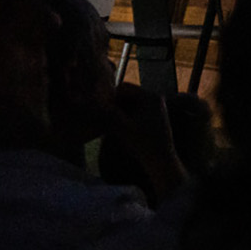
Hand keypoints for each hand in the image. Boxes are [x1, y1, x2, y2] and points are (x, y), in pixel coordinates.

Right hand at [105, 78, 187, 200]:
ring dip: (116, 110)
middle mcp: (154, 98)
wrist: (161, 162)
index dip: (108, 96)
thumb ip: (107, 114)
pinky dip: (122, 117)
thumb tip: (89, 104)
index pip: (124, 88)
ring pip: (128, 104)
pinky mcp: (151, 117)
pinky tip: (113, 127)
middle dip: (112, 104)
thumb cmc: (143, 145)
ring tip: (104, 121)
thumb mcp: (123, 128)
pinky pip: (133, 111)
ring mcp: (154, 108)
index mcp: (151, 96)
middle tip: (98, 114)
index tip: (96, 106)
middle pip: (126, 95)